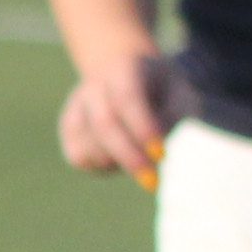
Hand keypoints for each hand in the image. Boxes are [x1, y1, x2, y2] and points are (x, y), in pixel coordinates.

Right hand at [57, 45, 193, 182]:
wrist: (134, 79)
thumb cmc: (165, 93)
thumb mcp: (182, 97)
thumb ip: (174, 119)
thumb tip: (155, 154)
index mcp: (125, 69)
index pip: (128, 97)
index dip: (143, 128)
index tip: (161, 155)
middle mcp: (95, 85)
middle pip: (104, 123)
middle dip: (130, 157)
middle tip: (152, 182)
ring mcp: (77, 106)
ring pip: (89, 145)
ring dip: (118, 163)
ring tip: (141, 158)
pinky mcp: (68, 129)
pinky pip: (80, 157)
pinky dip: (102, 166)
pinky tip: (120, 158)